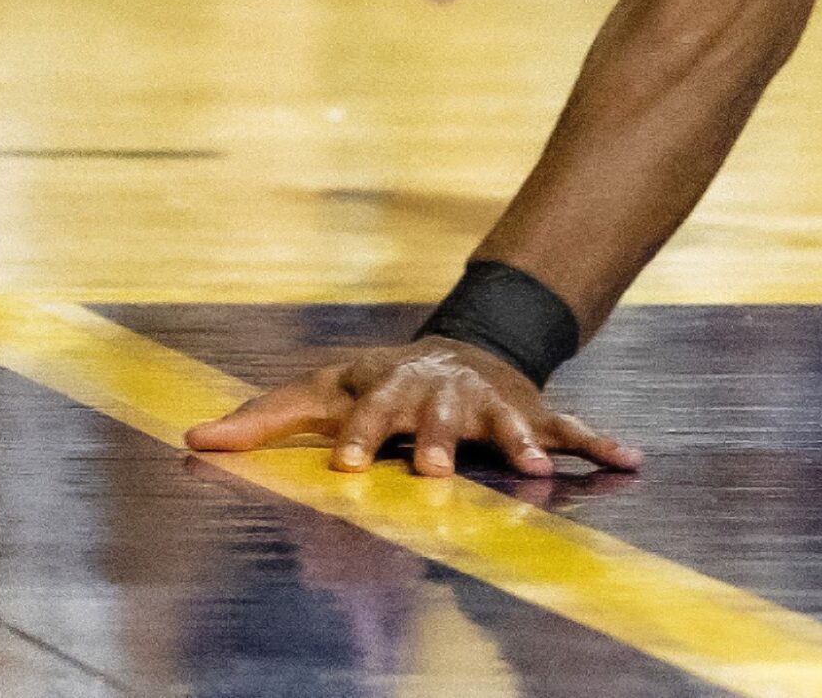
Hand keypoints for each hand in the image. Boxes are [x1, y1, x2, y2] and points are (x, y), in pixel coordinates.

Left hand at [184, 339, 640, 478]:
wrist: (460, 347)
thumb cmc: (378, 384)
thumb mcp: (319, 390)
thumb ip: (259, 418)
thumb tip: (190, 440)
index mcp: (388, 391)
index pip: (368, 414)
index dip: (359, 438)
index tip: (350, 469)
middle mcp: (440, 395)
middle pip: (437, 420)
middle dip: (437, 443)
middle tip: (435, 472)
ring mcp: (490, 404)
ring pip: (508, 424)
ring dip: (522, 445)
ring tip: (538, 473)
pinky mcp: (532, 414)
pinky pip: (572, 428)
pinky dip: (601, 443)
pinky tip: (630, 460)